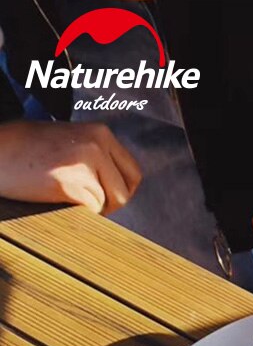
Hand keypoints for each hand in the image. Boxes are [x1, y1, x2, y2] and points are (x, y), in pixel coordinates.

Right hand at [0, 121, 141, 213]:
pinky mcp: (69, 182)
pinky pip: (89, 210)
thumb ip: (98, 156)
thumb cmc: (25, 149)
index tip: (104, 196)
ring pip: (106, 203)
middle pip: (125, 192)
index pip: (133, 174)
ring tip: (62, 193)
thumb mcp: (70, 141)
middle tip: (84, 202)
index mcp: (100, 133)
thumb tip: (122, 187)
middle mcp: (96, 144)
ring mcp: (84, 162)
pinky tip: (55, 197)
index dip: (121, 191)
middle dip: (108, 204)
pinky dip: (75, 212)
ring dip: (89, 207)